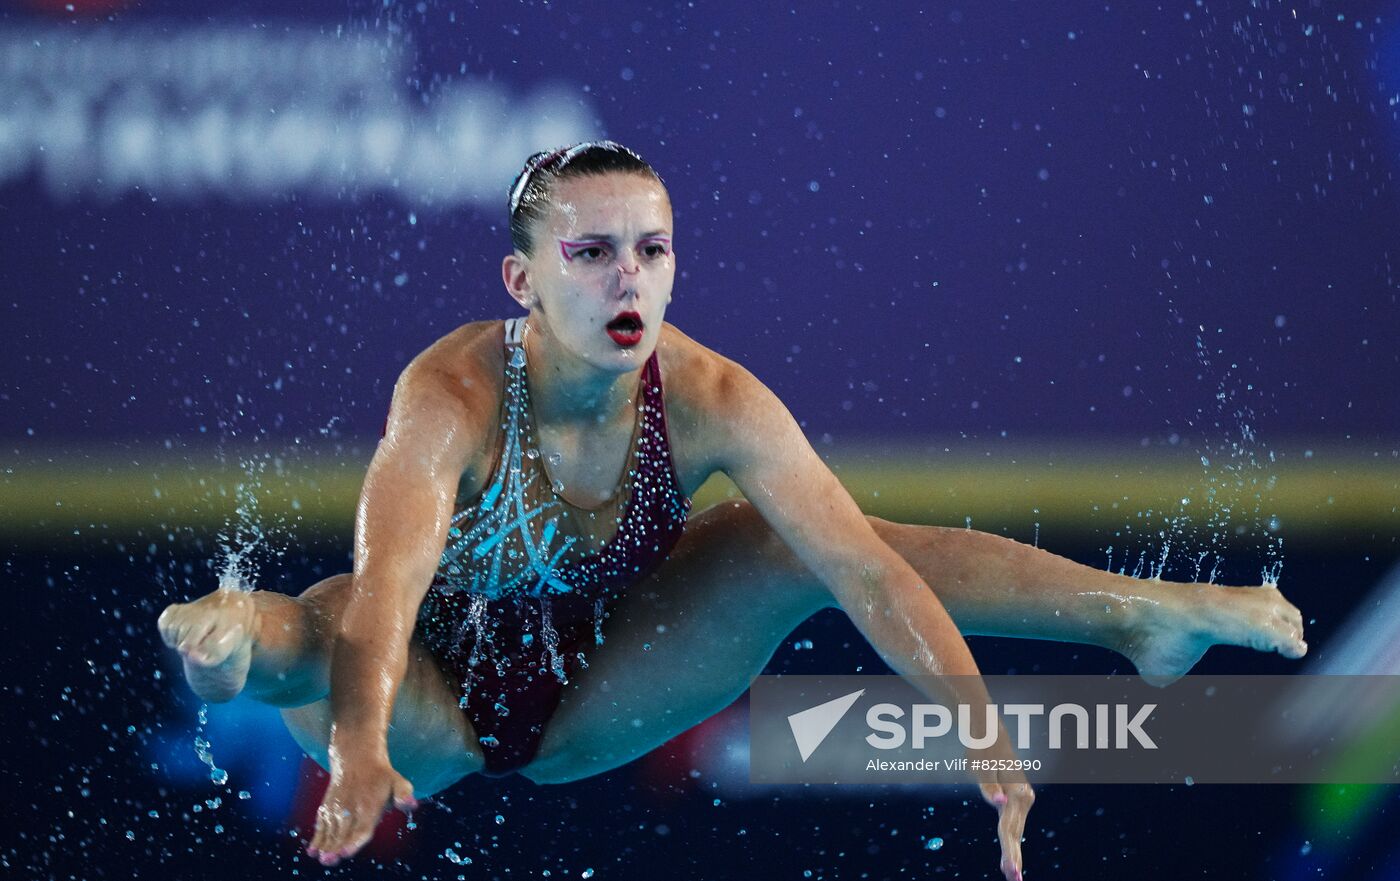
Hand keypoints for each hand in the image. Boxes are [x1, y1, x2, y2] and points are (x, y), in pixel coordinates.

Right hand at [306, 756, 416, 865]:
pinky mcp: (327, 808)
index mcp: (369, 806)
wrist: (355, 756)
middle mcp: (351, 808)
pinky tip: (312, 851)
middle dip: (336, 848)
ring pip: (331, 831)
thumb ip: (403, 793)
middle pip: (344, 833)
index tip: (346, 852)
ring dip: (325, 846)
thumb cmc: (380, 774)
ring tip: (322, 859)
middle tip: (329, 860)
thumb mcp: (397, 780)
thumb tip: (411, 804)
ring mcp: (337, 808)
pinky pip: (321, 825)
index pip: (362, 828)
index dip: (354, 841)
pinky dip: (317, 837)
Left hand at [969, 734, 1034, 880]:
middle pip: (1014, 832)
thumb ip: (989, 787)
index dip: (1009, 851)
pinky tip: (1011, 856)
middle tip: (1013, 879)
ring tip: (1011, 874)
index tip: (1009, 871)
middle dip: (1013, 857)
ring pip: (1015, 829)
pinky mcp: (1019, 798)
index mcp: (1017, 793)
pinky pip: (1014, 824)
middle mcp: (1024, 798)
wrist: (990, 733)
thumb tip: (1001, 802)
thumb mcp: (981, 767)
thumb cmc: (981, 749)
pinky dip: (1012, 841)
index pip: (1008, 829)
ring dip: (1014, 852)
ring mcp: (1024, 798)